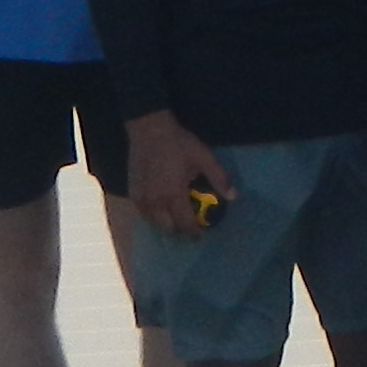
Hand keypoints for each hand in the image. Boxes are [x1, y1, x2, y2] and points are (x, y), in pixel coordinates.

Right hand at [127, 111, 234, 239]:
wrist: (149, 129)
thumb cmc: (178, 144)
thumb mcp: (203, 158)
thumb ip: (219, 178)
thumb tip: (233, 197)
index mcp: (173, 195)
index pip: (184, 223)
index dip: (193, 233)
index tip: (200, 237)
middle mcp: (155, 202)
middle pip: (167, 228)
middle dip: (178, 230)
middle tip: (187, 224)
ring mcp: (141, 198)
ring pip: (152, 223)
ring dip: (164, 224)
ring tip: (174, 217)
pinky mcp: (132, 192)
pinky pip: (142, 213)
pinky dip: (152, 216)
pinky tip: (160, 208)